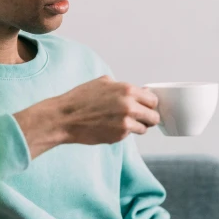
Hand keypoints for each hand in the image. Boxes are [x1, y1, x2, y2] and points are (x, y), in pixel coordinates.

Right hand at [13, 75, 159, 157]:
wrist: (65, 117)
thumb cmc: (80, 99)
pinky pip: (130, 135)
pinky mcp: (119, 136)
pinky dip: (123, 132)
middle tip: (138, 118)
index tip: (145, 107)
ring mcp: (125, 122)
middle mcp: (129, 105)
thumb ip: (123, 87)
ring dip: (137, 126)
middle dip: (147, 117)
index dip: (149, 104)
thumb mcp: (102, 82)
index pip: (153, 100)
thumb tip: (141, 91)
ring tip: (121, 123)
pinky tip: (110, 127)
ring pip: (144, 128)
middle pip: (154, 116)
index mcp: (126, 90)